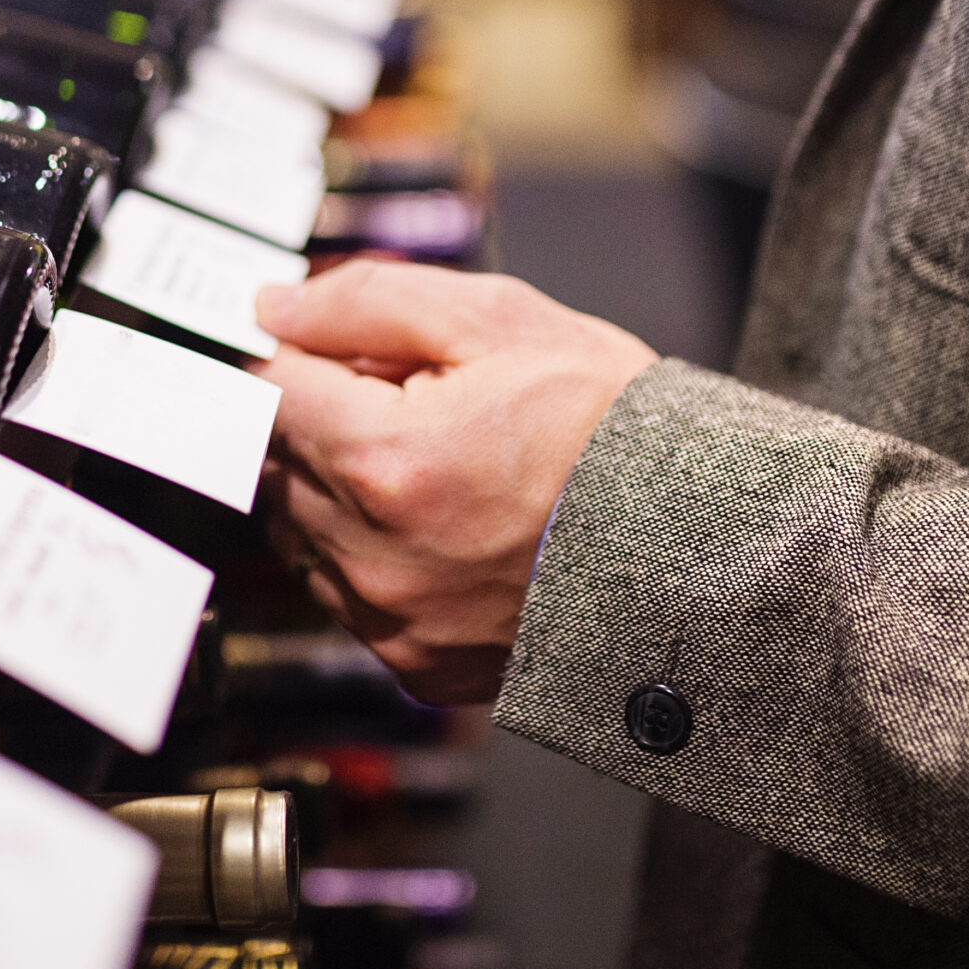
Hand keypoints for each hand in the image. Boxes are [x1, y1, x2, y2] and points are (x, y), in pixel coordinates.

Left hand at [253, 260, 657, 704]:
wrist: (700, 544)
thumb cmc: (613, 427)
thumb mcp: (500, 320)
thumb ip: (367, 303)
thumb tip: (274, 309)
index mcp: (385, 460)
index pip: (268, 391)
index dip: (298, 355)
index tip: (330, 349)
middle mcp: (374, 555)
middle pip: (279, 462)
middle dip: (330, 418)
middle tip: (415, 400)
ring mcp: (393, 620)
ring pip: (305, 532)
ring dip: (345, 489)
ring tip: (441, 466)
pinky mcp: (416, 665)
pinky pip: (350, 595)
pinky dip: (378, 554)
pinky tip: (451, 527)